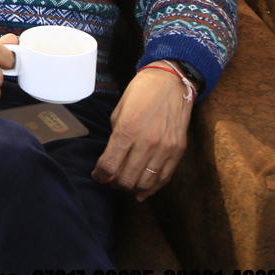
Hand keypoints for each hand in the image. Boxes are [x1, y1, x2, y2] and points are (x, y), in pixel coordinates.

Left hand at [92, 66, 192, 200]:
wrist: (171, 82)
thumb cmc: (141, 93)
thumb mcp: (119, 112)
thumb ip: (116, 137)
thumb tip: (112, 157)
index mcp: (127, 130)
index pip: (109, 166)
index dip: (99, 176)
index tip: (96, 176)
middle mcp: (146, 142)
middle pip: (126, 179)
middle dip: (113, 184)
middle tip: (109, 180)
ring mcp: (165, 148)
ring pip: (145, 183)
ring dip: (131, 188)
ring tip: (123, 184)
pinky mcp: (178, 151)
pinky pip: (164, 178)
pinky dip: (151, 189)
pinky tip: (141, 192)